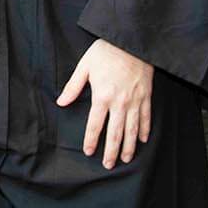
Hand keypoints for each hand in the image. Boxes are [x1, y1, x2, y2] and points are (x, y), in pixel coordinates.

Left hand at [57, 38, 152, 167]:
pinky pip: (146, 118)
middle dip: (111, 151)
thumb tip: (61, 102)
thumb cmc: (105, 52)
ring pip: (132, 130)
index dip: (91, 140)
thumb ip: (73, 87)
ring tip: (125, 159)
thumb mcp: (84, 67)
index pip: (95, 124)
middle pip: (115, 132)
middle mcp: (120, 103)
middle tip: (108, 165)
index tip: (89, 152)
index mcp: (102, 96)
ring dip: (129, 146)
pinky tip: (143, 140)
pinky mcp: (146, 97)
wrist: (131, 42)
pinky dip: (145, 130)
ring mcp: (135, 101)